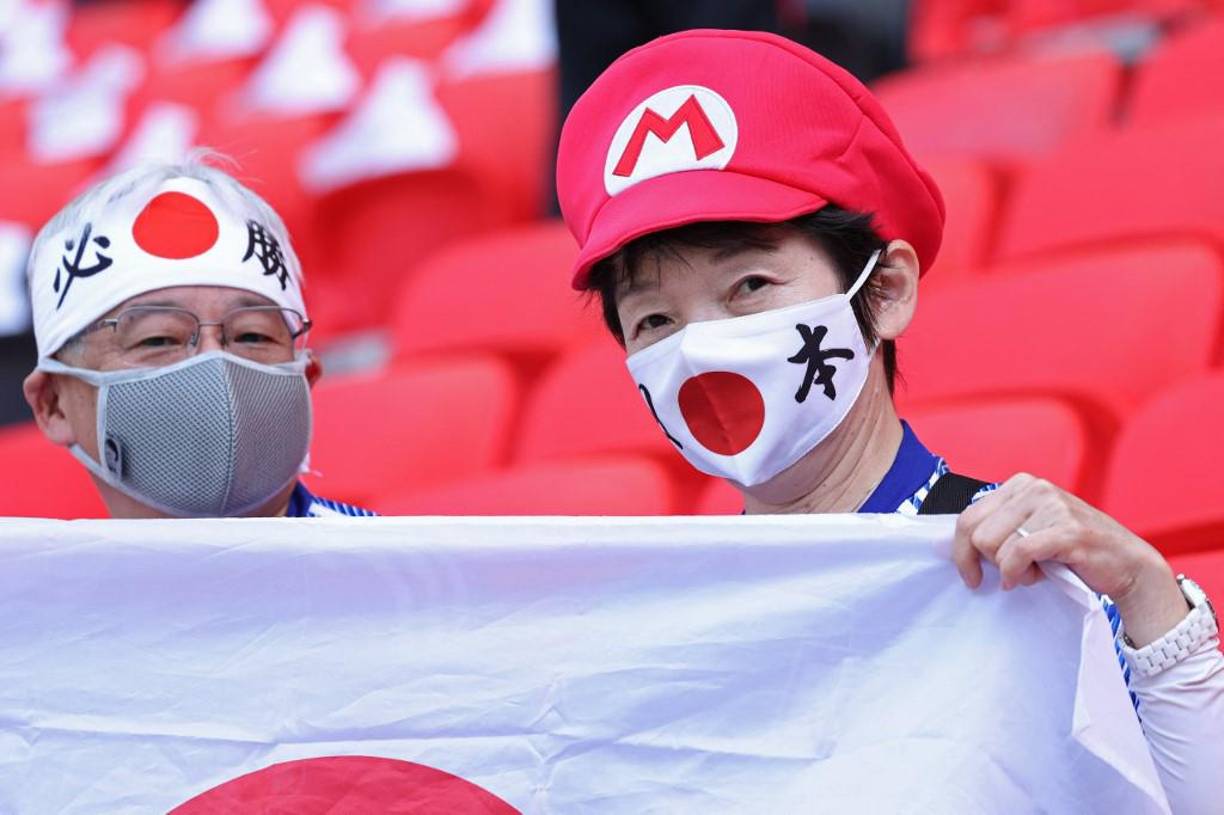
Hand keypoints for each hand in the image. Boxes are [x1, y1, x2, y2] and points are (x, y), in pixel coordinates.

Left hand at [952, 473, 1188, 646]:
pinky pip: (1017, 555)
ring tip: (1035, 571)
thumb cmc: (1072, 552)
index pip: (967, 518)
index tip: (971, 576)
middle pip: (976, 534)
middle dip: (987, 563)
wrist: (1128, 564)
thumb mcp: (1029, 530)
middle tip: (1013, 574)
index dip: (962, 552)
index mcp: (1020, 484)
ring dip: (1010, 571)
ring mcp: (1052, 506)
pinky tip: (1030, 579)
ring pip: (994, 546)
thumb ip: (998, 529)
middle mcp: (1034, 488)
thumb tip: (955, 546)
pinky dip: (1017, 574)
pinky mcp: (1066, 529)